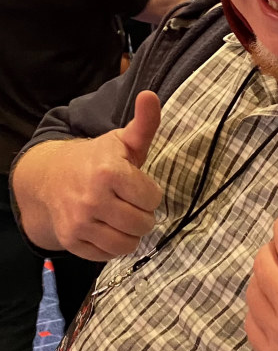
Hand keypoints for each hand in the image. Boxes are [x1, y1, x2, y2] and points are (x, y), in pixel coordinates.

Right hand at [38, 91, 162, 260]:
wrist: (52, 176)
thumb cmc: (97, 159)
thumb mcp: (123, 140)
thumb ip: (144, 123)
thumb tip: (151, 96)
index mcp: (109, 172)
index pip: (152, 199)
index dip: (149, 193)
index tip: (137, 185)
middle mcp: (92, 199)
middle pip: (142, 224)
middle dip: (142, 214)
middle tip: (131, 203)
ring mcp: (79, 222)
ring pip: (127, 244)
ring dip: (130, 233)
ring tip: (122, 217)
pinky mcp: (71, 240)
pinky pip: (107, 255)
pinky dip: (111, 245)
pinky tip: (106, 227)